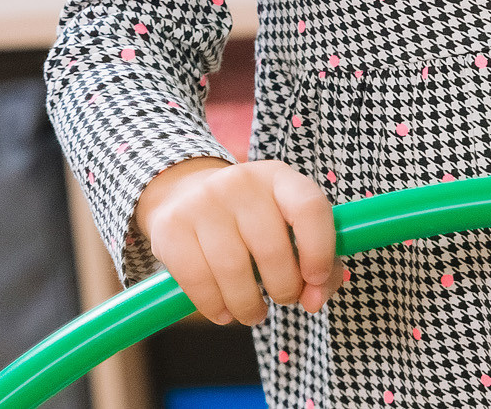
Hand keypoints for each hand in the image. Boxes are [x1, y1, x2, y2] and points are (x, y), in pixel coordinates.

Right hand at [134, 158, 336, 325]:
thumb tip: (314, 301)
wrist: (184, 193)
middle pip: (271, 249)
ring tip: (253, 313)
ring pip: (233, 270)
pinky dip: (214, 306)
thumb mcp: (287, 226)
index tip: (315, 280)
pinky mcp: (171, 226)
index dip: (320, 250)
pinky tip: (223, 311)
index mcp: (278, 178)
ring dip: (249, 307)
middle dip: (284, 290)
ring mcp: (202, 201)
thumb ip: (319, 264)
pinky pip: (197, 280)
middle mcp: (240, 182)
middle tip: (283, 300)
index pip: (309, 208)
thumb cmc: (251, 221)